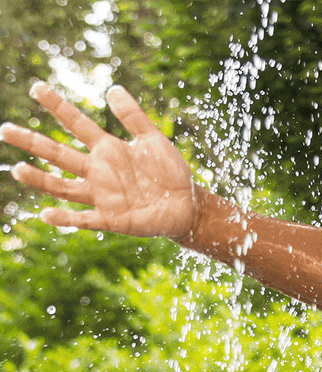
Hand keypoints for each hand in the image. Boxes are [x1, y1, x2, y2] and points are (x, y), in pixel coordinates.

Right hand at [1, 83, 197, 239]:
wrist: (189, 207)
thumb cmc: (170, 174)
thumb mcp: (153, 140)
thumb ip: (133, 117)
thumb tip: (112, 89)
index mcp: (107, 149)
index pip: (75, 123)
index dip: (57, 106)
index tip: (36, 88)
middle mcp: (98, 171)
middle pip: (58, 154)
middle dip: (32, 142)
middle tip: (5, 130)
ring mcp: (103, 196)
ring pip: (63, 187)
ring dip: (41, 180)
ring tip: (17, 170)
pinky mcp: (112, 219)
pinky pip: (84, 219)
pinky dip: (66, 218)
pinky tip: (45, 214)